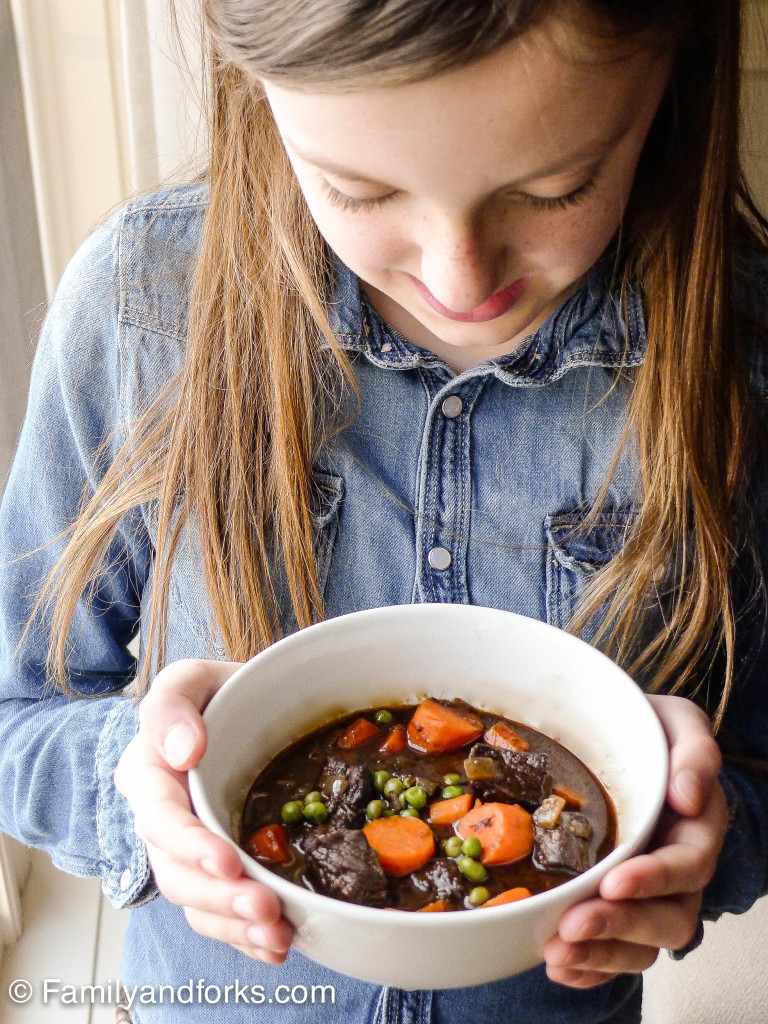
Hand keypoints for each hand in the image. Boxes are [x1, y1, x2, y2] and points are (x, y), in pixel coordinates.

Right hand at [114, 659, 293, 963]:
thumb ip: (173, 705)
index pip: (160, 817)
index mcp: (149, 774)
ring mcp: (188, 852)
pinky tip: (276, 945)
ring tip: (278, 937)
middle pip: (178, 874)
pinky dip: (244, 935)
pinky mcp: (215, 871)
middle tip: (265, 908)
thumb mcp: (190, 679)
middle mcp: (163, 822)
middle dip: (220, 898)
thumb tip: (183, 750)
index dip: (190, 845)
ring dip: (234, 925)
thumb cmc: (214, 694)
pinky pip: (219, 913)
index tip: (228, 862)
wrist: (245, 709)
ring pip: (198, 902)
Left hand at [543, 694, 727, 987]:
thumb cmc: (646, 728)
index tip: (613, 882)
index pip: (687, 865)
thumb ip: (695, 749)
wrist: (619, 738)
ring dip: (600, 953)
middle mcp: (678, 869)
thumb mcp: (676, 721)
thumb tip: (689, 796)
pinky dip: (589, 967)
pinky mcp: (621, 907)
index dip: (653, 880)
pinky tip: (557, 963)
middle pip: (667, 918)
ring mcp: (651, 895)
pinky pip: (615, 953)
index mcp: (697, 827)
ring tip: (556, 951)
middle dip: (620, 926)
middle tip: (573, 924)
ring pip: (641, 945)